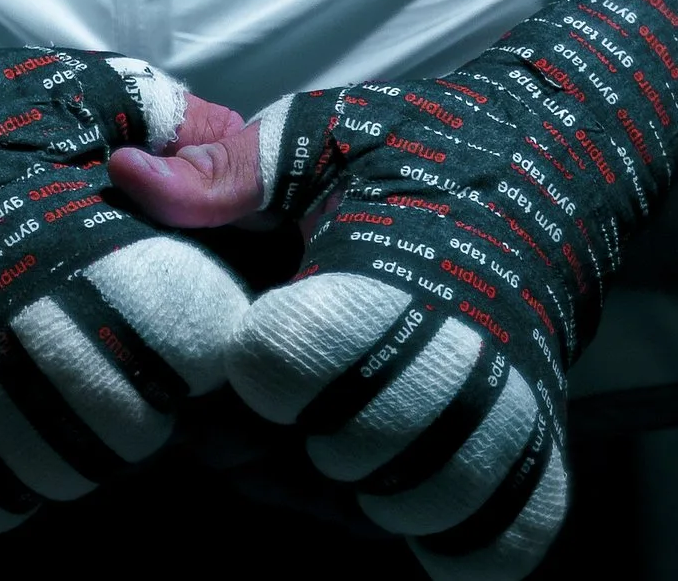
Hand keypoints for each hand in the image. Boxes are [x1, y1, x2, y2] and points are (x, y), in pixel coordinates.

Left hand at [121, 0, 677, 577]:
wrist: (550, 171)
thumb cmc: (417, 153)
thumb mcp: (318, 137)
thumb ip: (227, 172)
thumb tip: (127, 179)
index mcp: (387, 271)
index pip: (277, 370)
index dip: (252, 357)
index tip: (265, 320)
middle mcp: (458, 357)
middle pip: (333, 453)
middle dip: (296, 429)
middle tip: (303, 378)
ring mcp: (507, 423)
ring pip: (399, 512)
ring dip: (357, 486)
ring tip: (349, 422)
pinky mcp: (538, 471)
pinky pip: (476, 553)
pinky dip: (434, 534)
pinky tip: (403, 473)